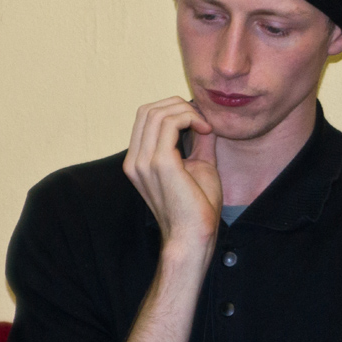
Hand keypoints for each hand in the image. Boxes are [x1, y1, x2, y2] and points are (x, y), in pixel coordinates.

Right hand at [124, 98, 221, 250]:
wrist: (193, 236)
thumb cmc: (197, 208)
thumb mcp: (199, 166)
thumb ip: (199, 142)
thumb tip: (205, 119)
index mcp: (138, 162)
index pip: (145, 119)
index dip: (172, 110)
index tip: (198, 120)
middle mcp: (135, 160)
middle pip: (147, 110)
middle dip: (177, 105)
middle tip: (203, 118)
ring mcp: (143, 161)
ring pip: (157, 112)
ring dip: (185, 110)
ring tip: (206, 125)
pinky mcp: (159, 162)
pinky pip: (169, 123)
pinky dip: (189, 118)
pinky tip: (205, 129)